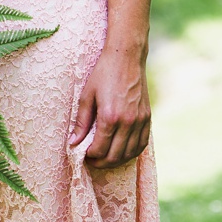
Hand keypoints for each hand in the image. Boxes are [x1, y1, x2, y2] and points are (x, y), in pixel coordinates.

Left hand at [69, 48, 151, 168]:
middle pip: (115, 155)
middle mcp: (128, 122)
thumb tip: (73, 142)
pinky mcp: (148, 118)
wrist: (126, 58)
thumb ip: (81, 122)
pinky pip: (142, 144)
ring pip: (130, 153)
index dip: (90, 156)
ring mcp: (140, 121)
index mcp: (110, 117)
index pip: (100, 148)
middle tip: (91, 161)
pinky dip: (131, 153)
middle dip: (101, 163)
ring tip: (104, 159)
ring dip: (116, 161)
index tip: (82, 154)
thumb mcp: (86, 95)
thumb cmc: (103, 74)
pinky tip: (122, 152)